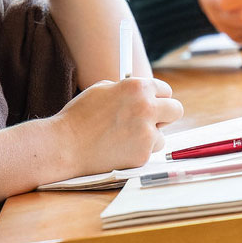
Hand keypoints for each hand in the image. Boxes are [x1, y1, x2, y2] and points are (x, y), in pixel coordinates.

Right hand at [56, 77, 183, 171]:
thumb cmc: (79, 116)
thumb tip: (141, 92)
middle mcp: (147, 108)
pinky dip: (138, 151)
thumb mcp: (101, 89)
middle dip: (165, 114)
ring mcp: (147, 133)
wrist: (65, 146)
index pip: (165, 89)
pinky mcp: (143, 154)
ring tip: (124, 137)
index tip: (153, 102)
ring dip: (149, 136)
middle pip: (176, 110)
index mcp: (137, 87)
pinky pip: (149, 151)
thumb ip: (126, 89)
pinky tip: (119, 148)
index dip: (157, 97)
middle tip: (151, 119)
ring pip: (162, 135)